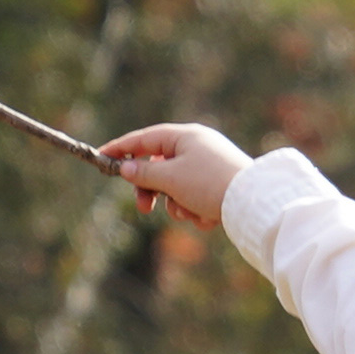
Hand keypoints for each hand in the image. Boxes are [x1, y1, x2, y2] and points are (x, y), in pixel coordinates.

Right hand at [101, 123, 252, 230]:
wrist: (253, 203)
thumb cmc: (209, 184)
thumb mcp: (170, 178)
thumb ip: (144, 172)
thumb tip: (127, 168)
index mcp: (185, 136)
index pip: (145, 138)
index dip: (121, 148)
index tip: (102, 158)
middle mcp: (198, 147)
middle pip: (159, 166)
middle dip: (152, 190)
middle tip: (144, 209)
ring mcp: (209, 166)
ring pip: (176, 188)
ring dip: (177, 205)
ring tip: (190, 212)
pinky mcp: (219, 186)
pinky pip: (195, 198)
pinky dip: (195, 210)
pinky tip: (209, 217)